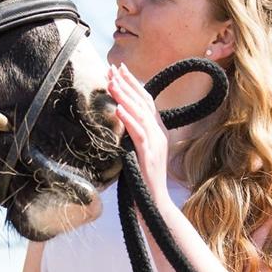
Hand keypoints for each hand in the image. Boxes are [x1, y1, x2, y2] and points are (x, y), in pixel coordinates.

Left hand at [107, 63, 171, 206]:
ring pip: (141, 114)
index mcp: (157, 130)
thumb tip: (119, 115)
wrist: (155, 203)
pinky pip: (139, 135)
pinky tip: (118, 110)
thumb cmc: (143, 177)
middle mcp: (159, 133)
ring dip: (126, 97)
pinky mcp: (149, 156)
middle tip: (112, 68)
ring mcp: (156, 144)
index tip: (118, 68)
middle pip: (144, 102)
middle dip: (127, 83)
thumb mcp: (138, 149)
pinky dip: (129, 121)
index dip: (133, 83)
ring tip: (112, 83)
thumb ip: (133, 133)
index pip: (146, 100)